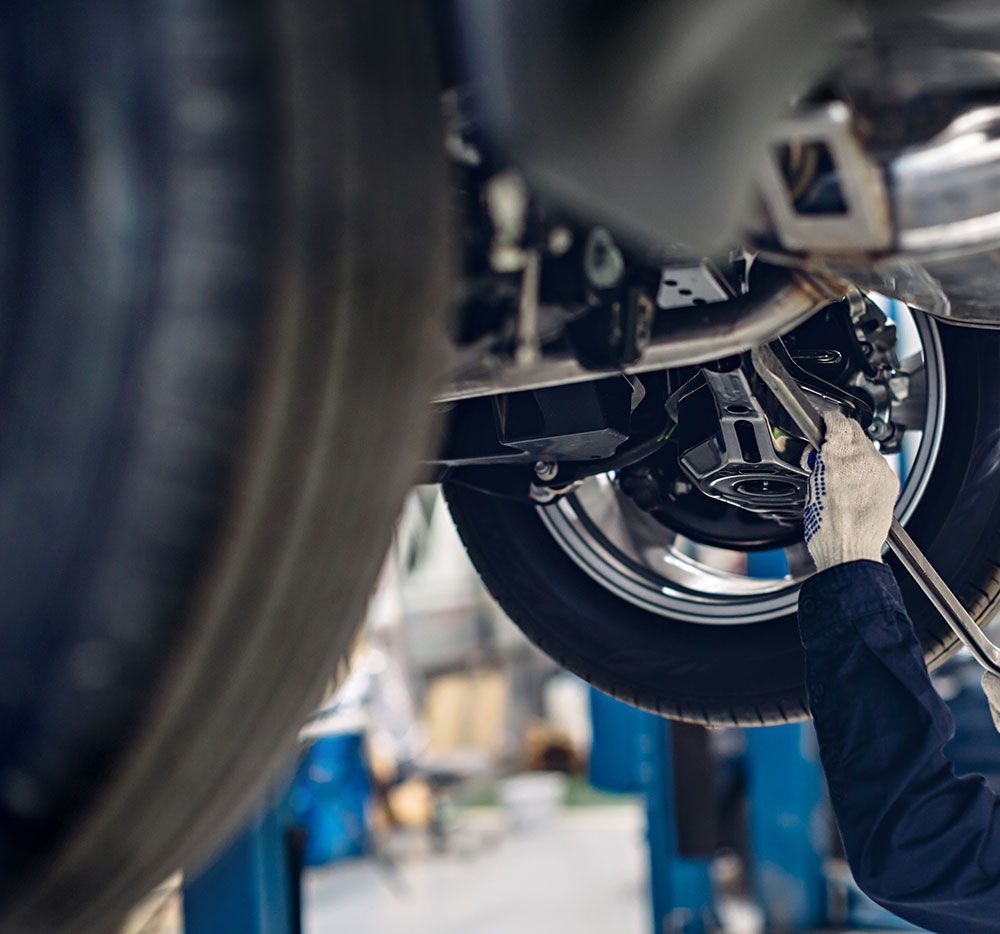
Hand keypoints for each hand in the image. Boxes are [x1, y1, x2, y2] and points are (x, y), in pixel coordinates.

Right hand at [801, 410, 898, 571]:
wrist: (850, 552)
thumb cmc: (828, 530)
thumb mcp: (811, 488)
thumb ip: (819, 463)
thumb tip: (820, 453)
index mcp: (841, 458)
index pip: (838, 421)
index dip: (827, 419)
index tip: (821, 420)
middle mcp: (865, 460)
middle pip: (855, 430)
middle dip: (839, 434)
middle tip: (825, 447)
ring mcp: (880, 471)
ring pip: (866, 446)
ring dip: (852, 451)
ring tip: (837, 469)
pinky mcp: (890, 483)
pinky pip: (876, 464)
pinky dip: (864, 466)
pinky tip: (852, 481)